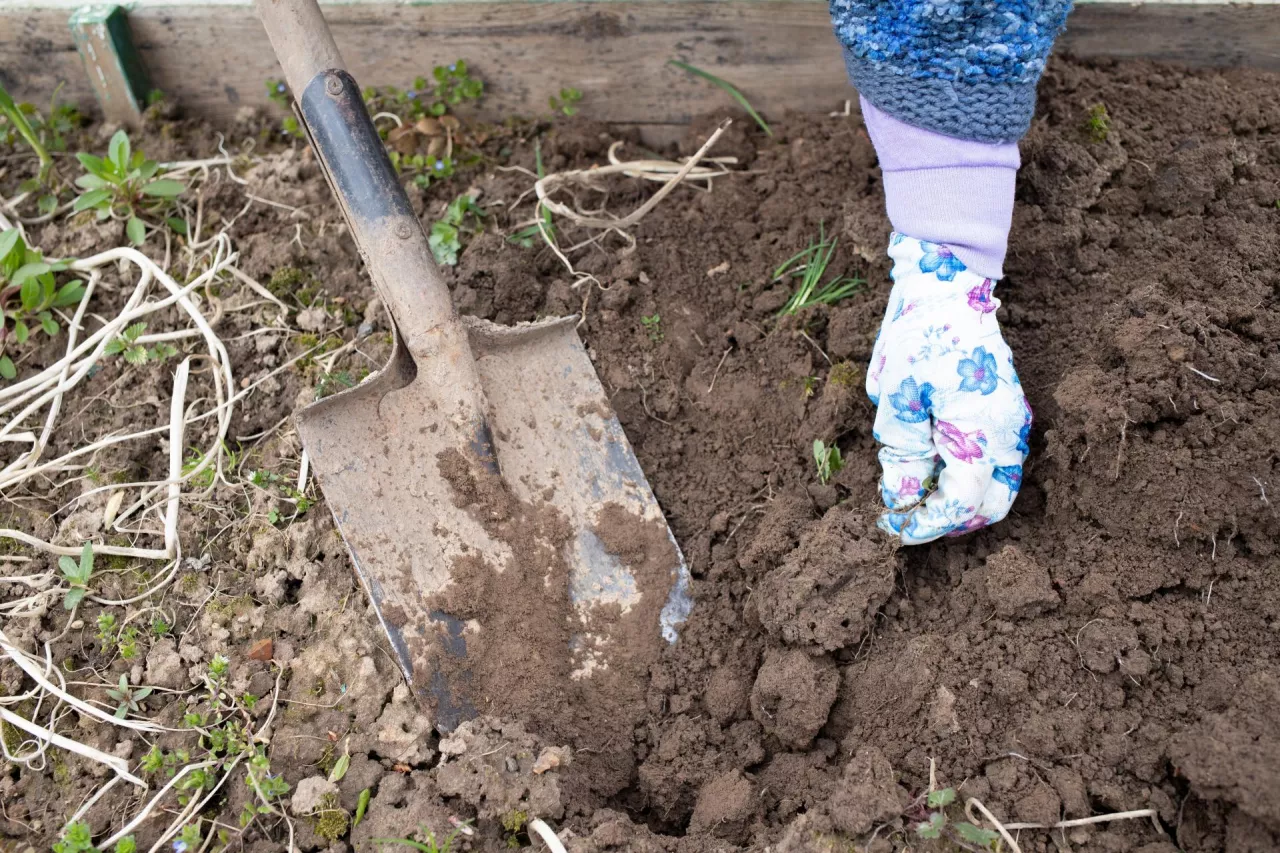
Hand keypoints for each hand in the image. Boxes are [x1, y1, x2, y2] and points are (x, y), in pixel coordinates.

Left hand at [865, 234, 1031, 543]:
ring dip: (961, 501)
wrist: (948, 287)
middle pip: (990, 507)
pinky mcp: (1007, 411)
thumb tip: (901, 497)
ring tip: (919, 494)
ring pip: (998, 487)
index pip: (961, 504)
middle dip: (949, 521)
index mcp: (982, 432)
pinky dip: (969, 477)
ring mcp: (1013, 422)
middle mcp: (1008, 433)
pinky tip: (935, 466)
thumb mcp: (897, 400)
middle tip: (909, 516)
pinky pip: (997, 461)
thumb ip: (903, 455)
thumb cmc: (920, 337)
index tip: (893, 526)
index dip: (925, 524)